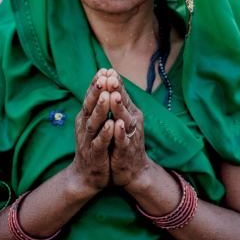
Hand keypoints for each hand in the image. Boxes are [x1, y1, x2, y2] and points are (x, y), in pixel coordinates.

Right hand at [70, 69, 113, 194]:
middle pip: (90, 106)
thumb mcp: (95, 123)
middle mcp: (85, 126)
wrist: (87, 176)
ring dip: (101, 109)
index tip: (103, 69)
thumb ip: (97, 105)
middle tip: (102, 77)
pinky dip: (106, 134)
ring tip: (106, 96)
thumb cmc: (94, 145)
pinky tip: (112, 125)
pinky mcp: (94, 155)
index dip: (96, 84)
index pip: (90, 97)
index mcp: (86, 117)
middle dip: (96, 91)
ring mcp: (88, 140)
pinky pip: (100, 143)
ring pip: (94, 123)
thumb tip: (101, 82)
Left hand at [103, 70, 149, 187]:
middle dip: (117, 90)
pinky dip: (120, 132)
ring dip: (118, 108)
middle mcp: (131, 121)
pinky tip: (117, 124)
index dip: (115, 82)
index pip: (121, 94)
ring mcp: (130, 135)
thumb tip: (109, 78)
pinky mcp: (127, 150)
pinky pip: (124, 140)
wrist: (131, 170)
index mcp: (128, 112)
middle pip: (123, 103)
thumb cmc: (123, 141)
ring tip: (113, 96)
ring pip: (124, 119)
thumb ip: (116, 101)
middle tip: (111, 77)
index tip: (107, 69)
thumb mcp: (120, 119)